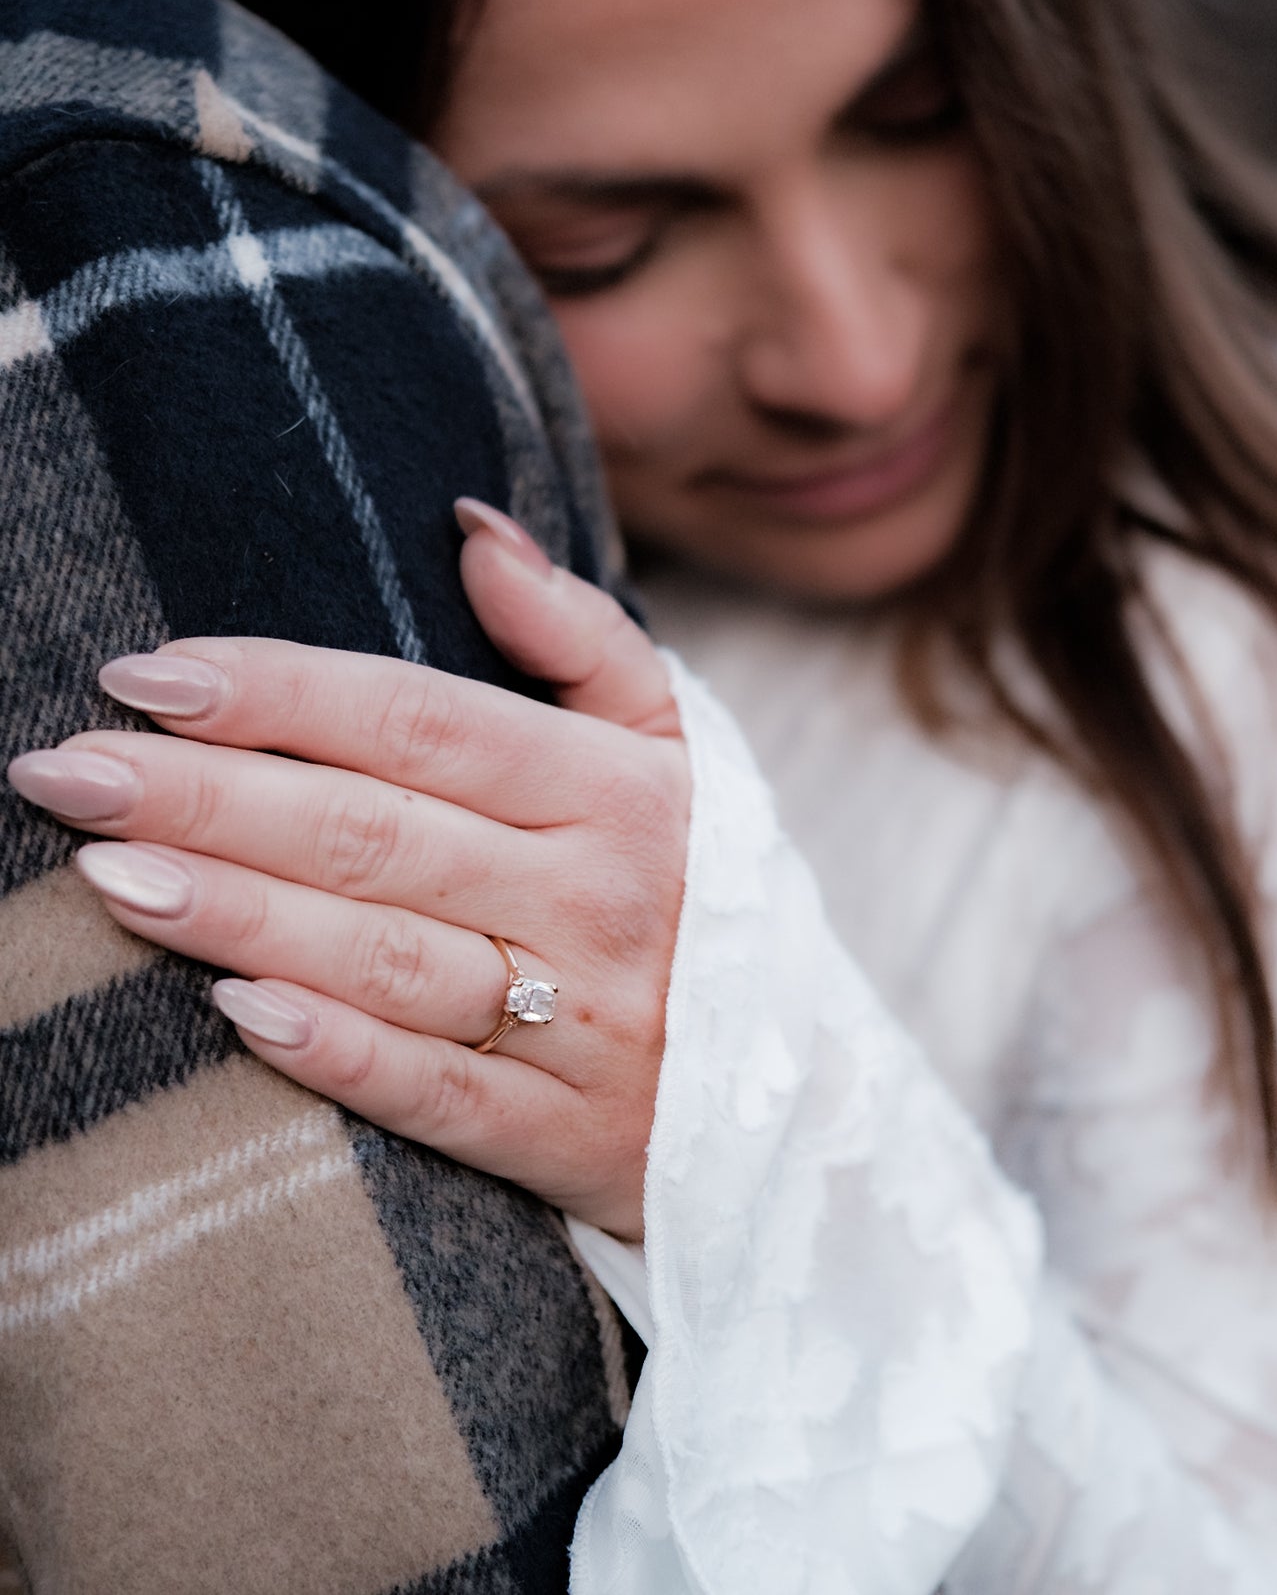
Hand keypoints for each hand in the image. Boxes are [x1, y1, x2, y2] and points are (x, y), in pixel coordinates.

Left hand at [6, 504, 687, 1239]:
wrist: (810, 1097)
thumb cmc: (704, 893)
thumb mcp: (679, 750)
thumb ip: (582, 638)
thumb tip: (470, 530)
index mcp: (617, 793)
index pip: (426, 723)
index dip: (283, 691)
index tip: (148, 672)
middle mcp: (598, 899)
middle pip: (380, 833)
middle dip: (216, 794)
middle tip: (68, 767)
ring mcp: (585, 1025)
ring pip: (392, 958)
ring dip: (245, 914)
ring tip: (112, 871)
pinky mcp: (568, 1139)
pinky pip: (443, 1096)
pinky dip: (342, 1058)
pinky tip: (233, 1016)